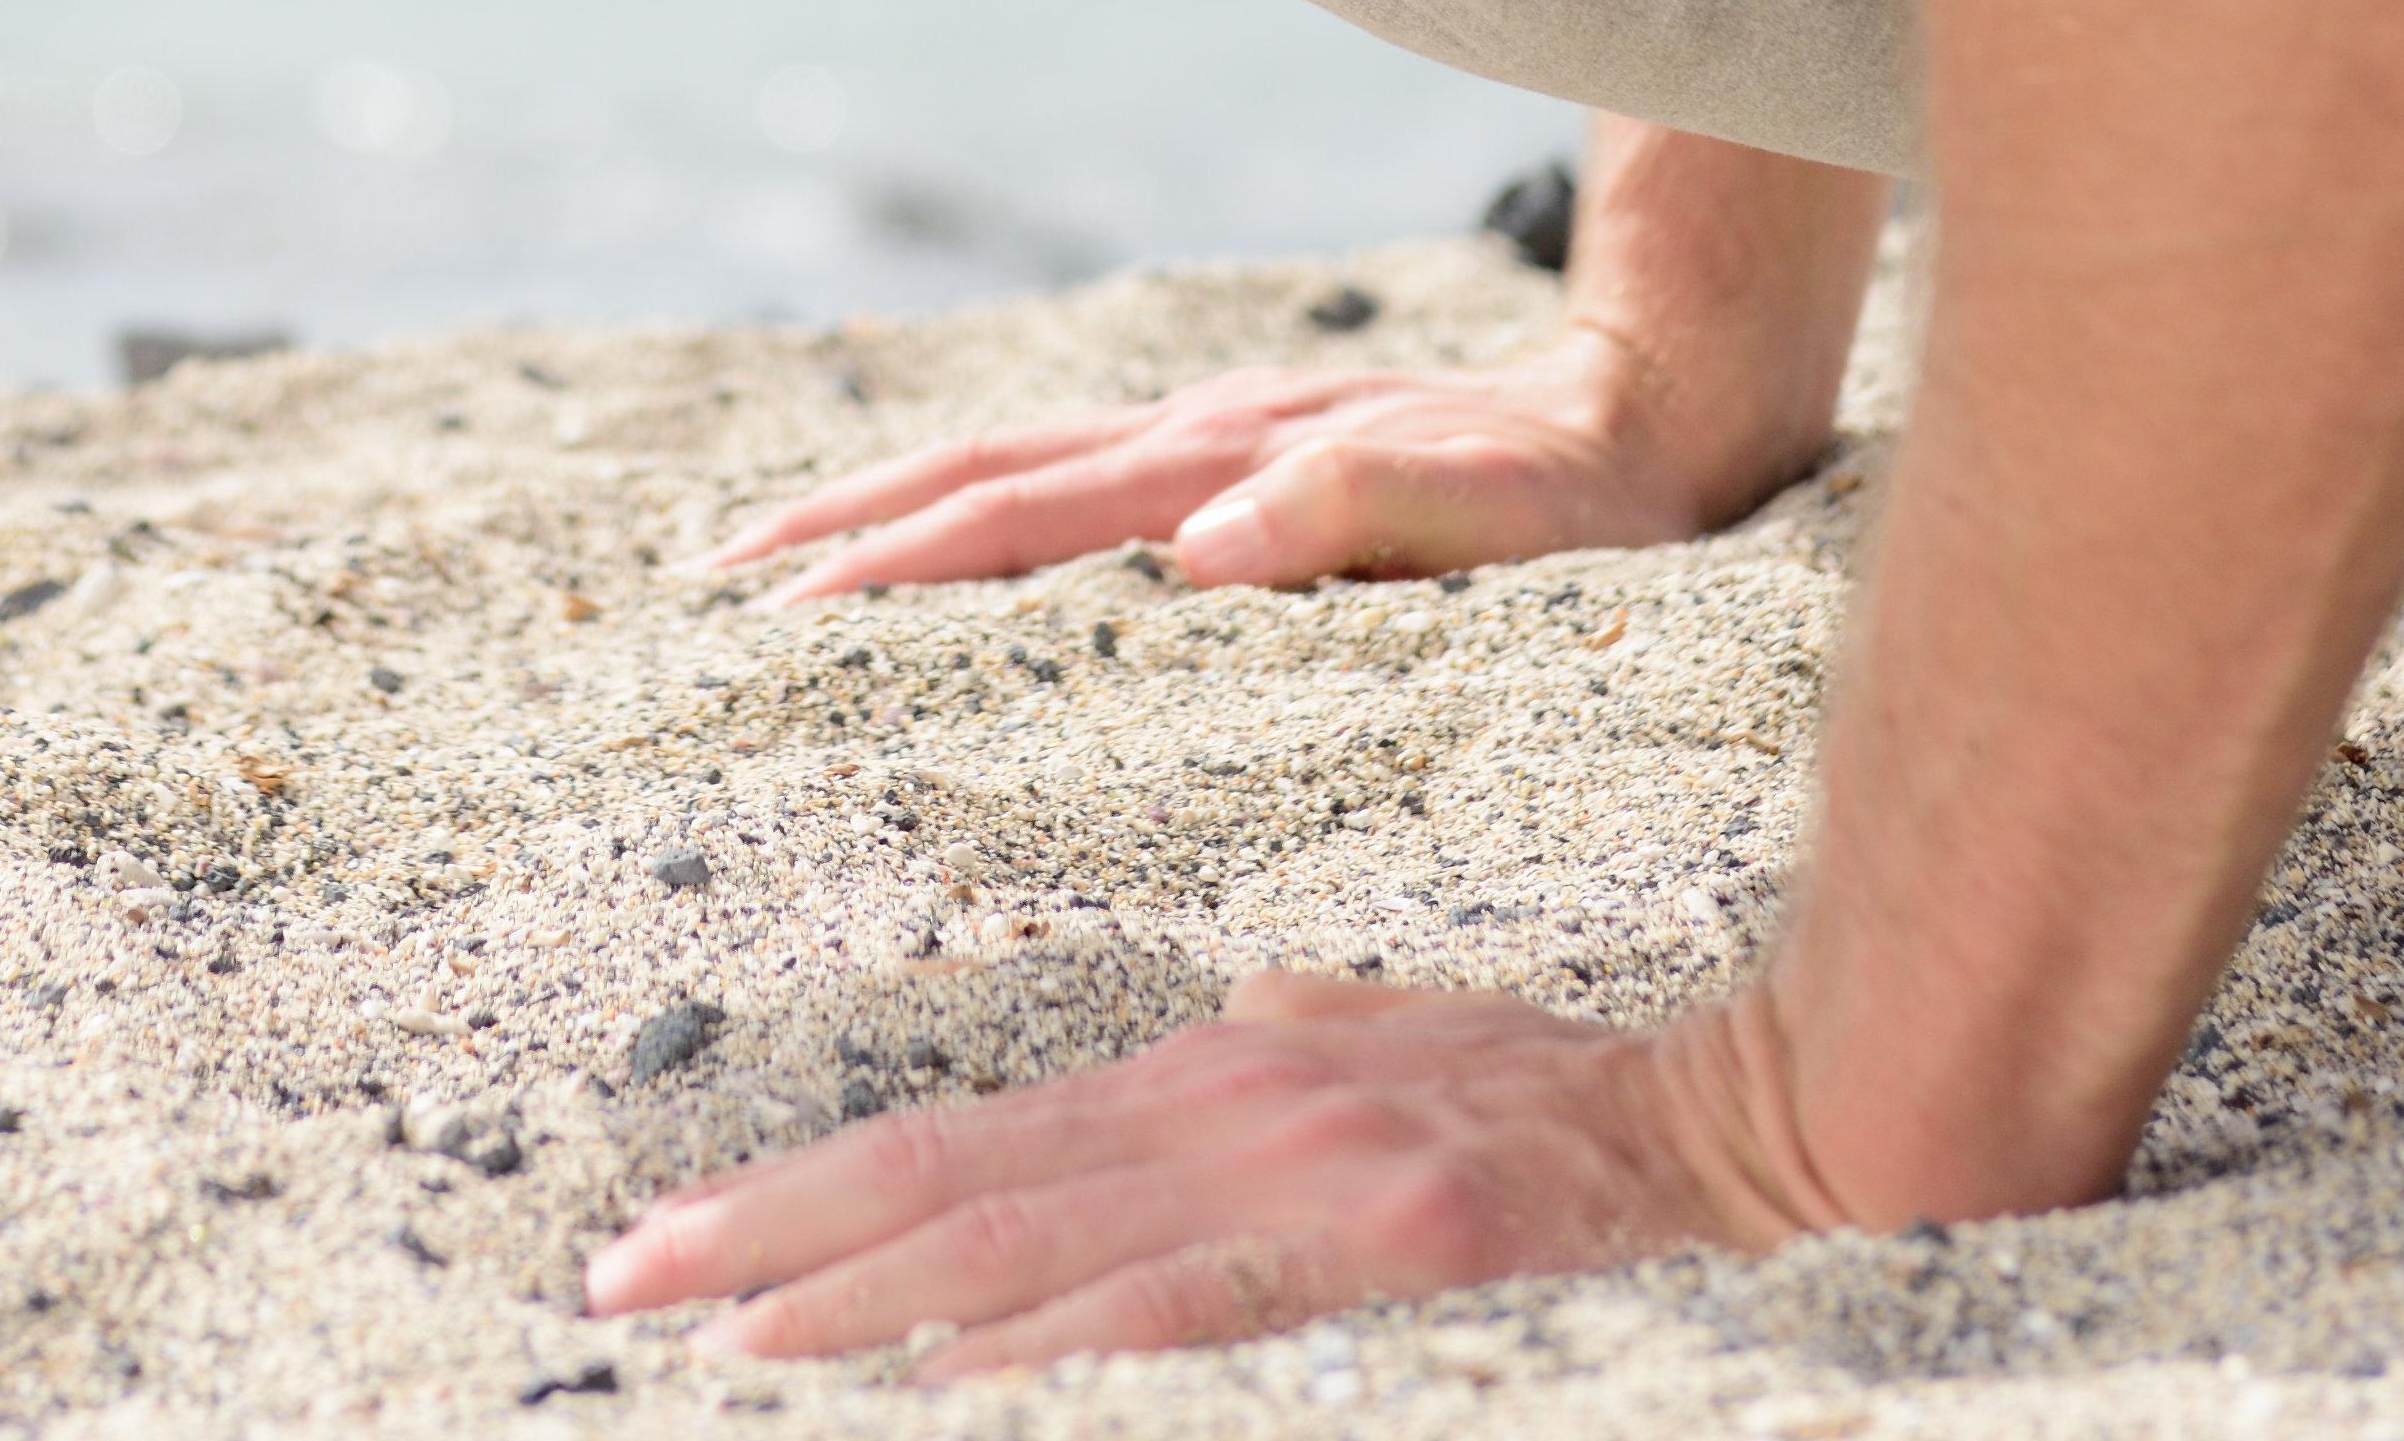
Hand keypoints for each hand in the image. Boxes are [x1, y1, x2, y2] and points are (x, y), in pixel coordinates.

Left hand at [582, 971, 1835, 1368]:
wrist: (1784, 1114)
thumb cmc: (1608, 1108)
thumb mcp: (1432, 1046)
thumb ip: (1324, 1032)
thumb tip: (1244, 1014)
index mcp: (1223, 1073)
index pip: (968, 1138)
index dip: (809, 1196)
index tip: (673, 1250)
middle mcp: (1234, 1106)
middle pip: (959, 1183)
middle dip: (775, 1248)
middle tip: (620, 1293)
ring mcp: (1306, 1180)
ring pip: (1040, 1249)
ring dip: (871, 1307)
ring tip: (729, 1350)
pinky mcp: (1391, 1253)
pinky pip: (1190, 1315)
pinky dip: (1058, 1353)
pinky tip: (955, 1388)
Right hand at [699, 332, 1781, 599]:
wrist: (1665, 402)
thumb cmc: (1590, 494)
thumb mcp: (1499, 518)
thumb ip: (1355, 513)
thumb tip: (1195, 549)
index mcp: (1234, 462)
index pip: (1028, 518)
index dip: (902, 563)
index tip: (786, 610)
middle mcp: (1205, 438)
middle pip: (985, 472)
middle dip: (845, 523)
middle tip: (715, 580)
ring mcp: (1218, 437)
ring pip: (1015, 464)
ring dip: (889, 505)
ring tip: (777, 552)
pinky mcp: (1245, 455)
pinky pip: (1073, 479)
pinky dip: (978, 504)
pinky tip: (950, 537)